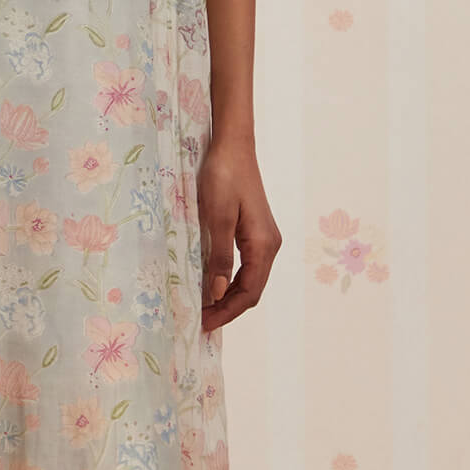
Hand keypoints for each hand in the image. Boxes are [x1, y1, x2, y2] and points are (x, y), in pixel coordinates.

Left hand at [196, 135, 279, 331]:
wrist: (232, 145)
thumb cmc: (223, 177)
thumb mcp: (217, 218)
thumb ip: (220, 257)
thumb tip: (218, 294)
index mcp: (263, 245)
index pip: (250, 292)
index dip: (228, 312)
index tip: (204, 324)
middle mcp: (269, 245)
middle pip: (252, 290)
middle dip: (228, 309)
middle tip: (200, 320)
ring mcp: (263, 238)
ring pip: (250, 279)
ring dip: (229, 297)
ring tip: (204, 307)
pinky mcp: (254, 231)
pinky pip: (246, 266)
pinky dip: (231, 281)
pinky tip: (213, 284)